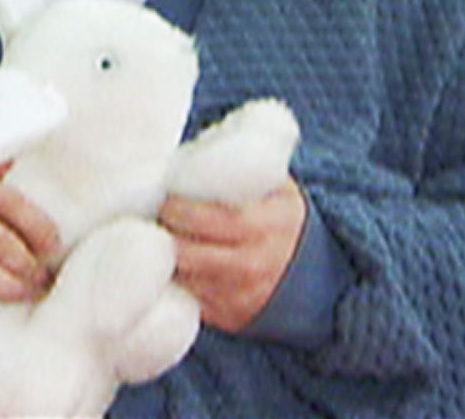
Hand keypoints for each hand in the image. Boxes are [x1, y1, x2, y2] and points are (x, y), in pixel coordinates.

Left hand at [158, 176, 306, 332]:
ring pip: (184, 277)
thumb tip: (199, 147)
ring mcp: (239, 295)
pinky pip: (188, 297)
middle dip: (165, 233)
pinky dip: (174, 279)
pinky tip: (168, 262)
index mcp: (268, 226)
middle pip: (190, 253)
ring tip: (156, 237)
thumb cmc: (283, 221)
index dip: (183, 210)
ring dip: (164, 258)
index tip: (167, 199)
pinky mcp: (226, 317)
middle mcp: (254, 264)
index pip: (216, 220)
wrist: (311, 276)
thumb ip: (245, 169)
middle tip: (154, 217)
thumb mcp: (279, 189)